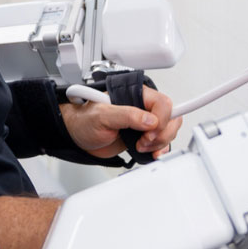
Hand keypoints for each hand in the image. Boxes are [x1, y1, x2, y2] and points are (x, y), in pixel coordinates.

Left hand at [62, 85, 183, 157]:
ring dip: (160, 143)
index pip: (162, 103)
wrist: (76, 136)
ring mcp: (143, 124)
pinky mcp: (141, 137)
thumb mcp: (102, 115)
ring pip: (168, 131)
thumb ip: (126, 115)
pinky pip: (160, 143)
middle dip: (161, 134)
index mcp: (134, 95)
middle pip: (171, 118)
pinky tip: (150, 154)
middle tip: (144, 141)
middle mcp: (141, 108)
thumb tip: (149, 119)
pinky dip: (159, 150)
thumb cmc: (84, 120)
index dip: (162, 119)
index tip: (149, 132)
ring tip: (141, 147)